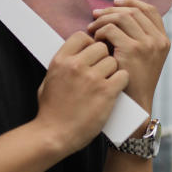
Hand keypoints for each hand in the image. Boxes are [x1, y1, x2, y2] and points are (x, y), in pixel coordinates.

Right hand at [37, 32, 128, 153]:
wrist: (54, 135)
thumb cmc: (51, 111)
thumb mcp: (48, 80)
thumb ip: (62, 64)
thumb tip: (74, 53)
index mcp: (61, 60)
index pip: (82, 36)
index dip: (90, 44)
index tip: (91, 55)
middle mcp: (76, 65)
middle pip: (101, 47)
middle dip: (103, 58)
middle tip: (101, 71)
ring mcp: (92, 78)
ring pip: (113, 61)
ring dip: (113, 71)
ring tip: (106, 83)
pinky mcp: (106, 92)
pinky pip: (123, 75)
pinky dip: (121, 82)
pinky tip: (115, 89)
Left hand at [88, 0, 169, 113]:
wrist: (135, 106)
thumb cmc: (133, 83)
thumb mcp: (143, 58)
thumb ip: (138, 38)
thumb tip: (117, 15)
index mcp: (163, 40)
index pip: (150, 10)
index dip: (131, 2)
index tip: (115, 3)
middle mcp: (158, 40)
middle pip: (133, 11)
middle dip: (112, 10)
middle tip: (95, 15)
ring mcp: (147, 45)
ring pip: (121, 17)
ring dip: (103, 20)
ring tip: (92, 29)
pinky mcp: (132, 50)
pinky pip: (111, 29)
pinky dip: (100, 31)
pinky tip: (94, 40)